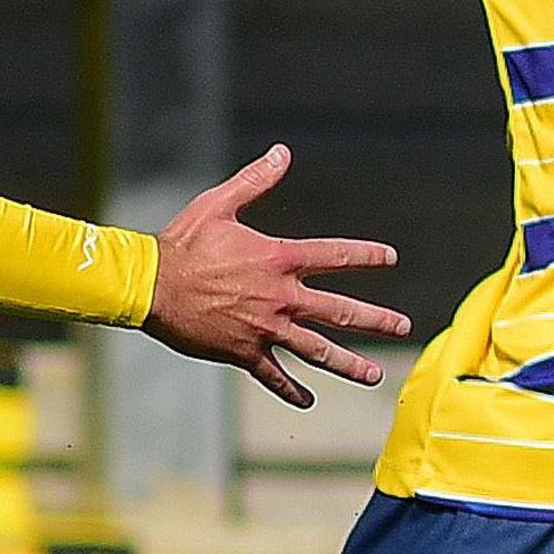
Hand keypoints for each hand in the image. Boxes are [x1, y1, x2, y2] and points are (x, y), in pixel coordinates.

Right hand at [145, 146, 411, 408]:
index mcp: (279, 260)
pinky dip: (292, 391)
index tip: (390, 258)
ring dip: (349, 365)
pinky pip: (274, 377)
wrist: (150, 287)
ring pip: (317, 351)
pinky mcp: (244, 353)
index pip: (335, 255)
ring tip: (374, 377)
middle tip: (404, 327)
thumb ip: (256, 180)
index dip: (366, 255)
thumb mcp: (219, 203)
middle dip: (376, 320)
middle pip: (340, 311)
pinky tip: (308, 401)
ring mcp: (265, 329)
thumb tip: (283, 153)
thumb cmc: (183, 242)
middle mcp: (280, 297)